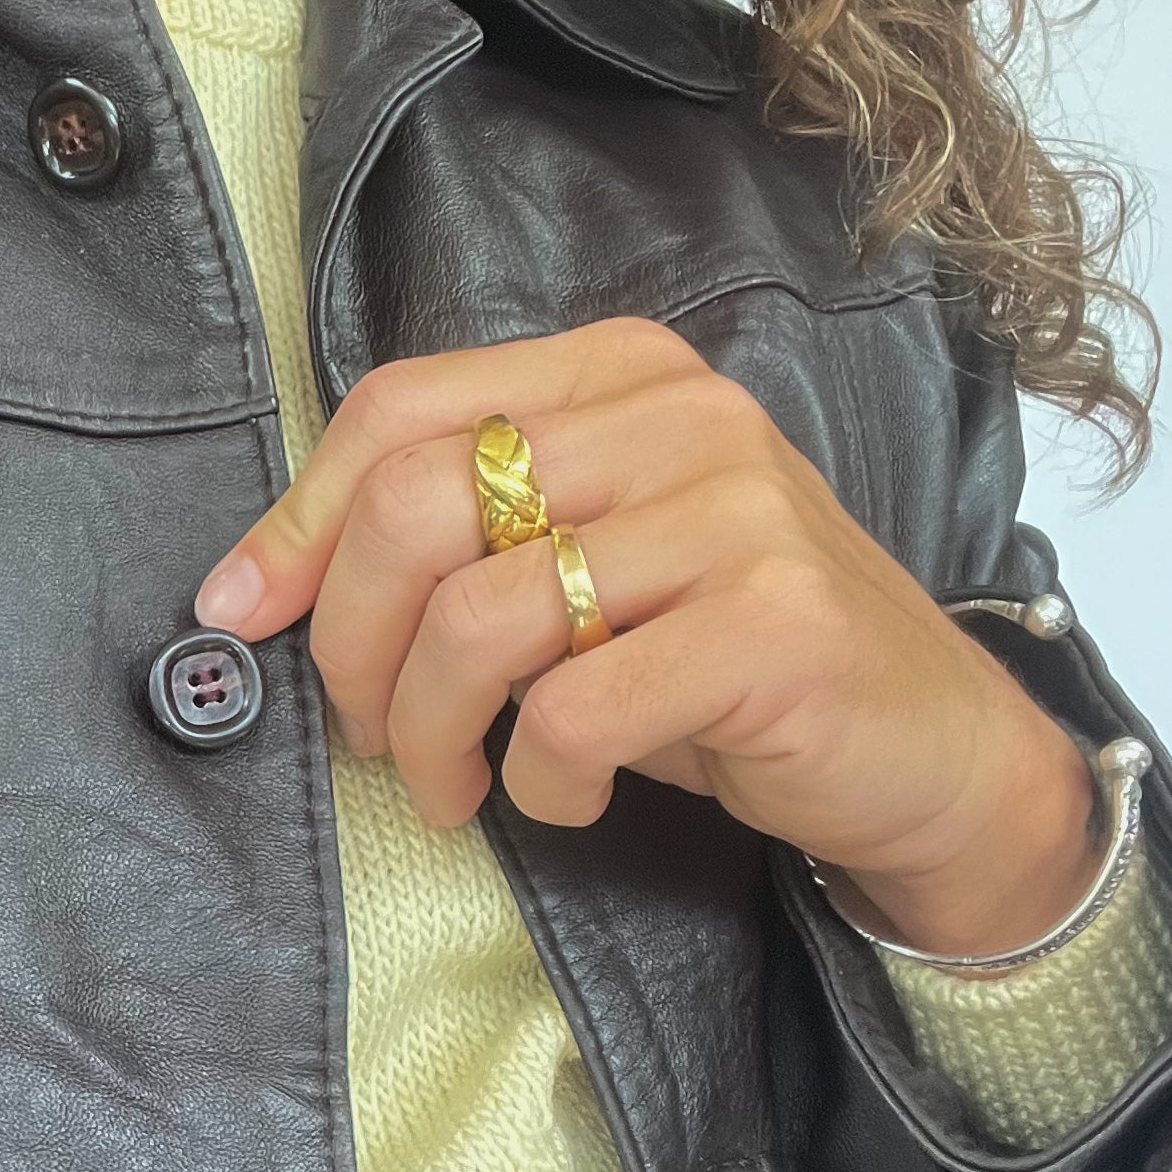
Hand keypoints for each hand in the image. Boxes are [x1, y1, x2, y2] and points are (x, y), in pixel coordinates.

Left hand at [190, 318, 1099, 957]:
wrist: (928, 752)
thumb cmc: (730, 662)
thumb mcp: (593, 563)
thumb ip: (463, 535)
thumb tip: (259, 584)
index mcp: (622, 373)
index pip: (401, 407)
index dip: (298, 520)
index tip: (243, 615)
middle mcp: (682, 417)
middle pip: (417, 505)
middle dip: (351, 643)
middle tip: (369, 735)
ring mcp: (737, 514)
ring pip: (480, 620)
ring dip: (433, 735)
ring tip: (456, 787)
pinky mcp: (770, 627)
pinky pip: (571, 714)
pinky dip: (537, 784)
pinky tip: (566, 798)